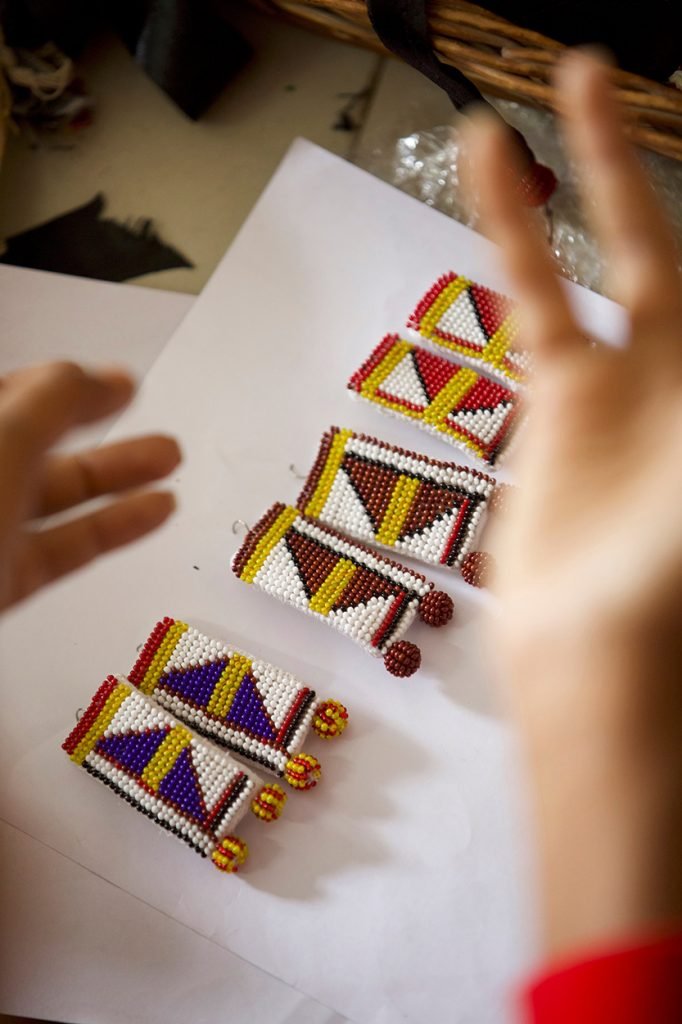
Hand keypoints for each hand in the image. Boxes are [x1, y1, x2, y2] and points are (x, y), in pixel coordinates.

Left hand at [0, 361, 179, 610]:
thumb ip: (50, 404)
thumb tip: (98, 376)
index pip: (10, 391)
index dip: (66, 382)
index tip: (117, 381)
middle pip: (38, 439)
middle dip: (100, 424)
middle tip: (144, 411)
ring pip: (57, 496)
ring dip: (119, 477)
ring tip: (168, 460)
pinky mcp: (2, 582)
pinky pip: (67, 546)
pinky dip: (115, 527)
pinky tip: (152, 511)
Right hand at [465, 53, 681, 955]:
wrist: (598, 654)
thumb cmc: (677, 574)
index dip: (672, 197)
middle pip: (670, 236)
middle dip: (645, 160)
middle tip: (610, 76)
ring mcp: (627, 375)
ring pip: (601, 248)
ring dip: (585, 168)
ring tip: (567, 83)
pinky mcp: (560, 398)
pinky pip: (533, 294)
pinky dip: (512, 227)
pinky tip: (490, 160)